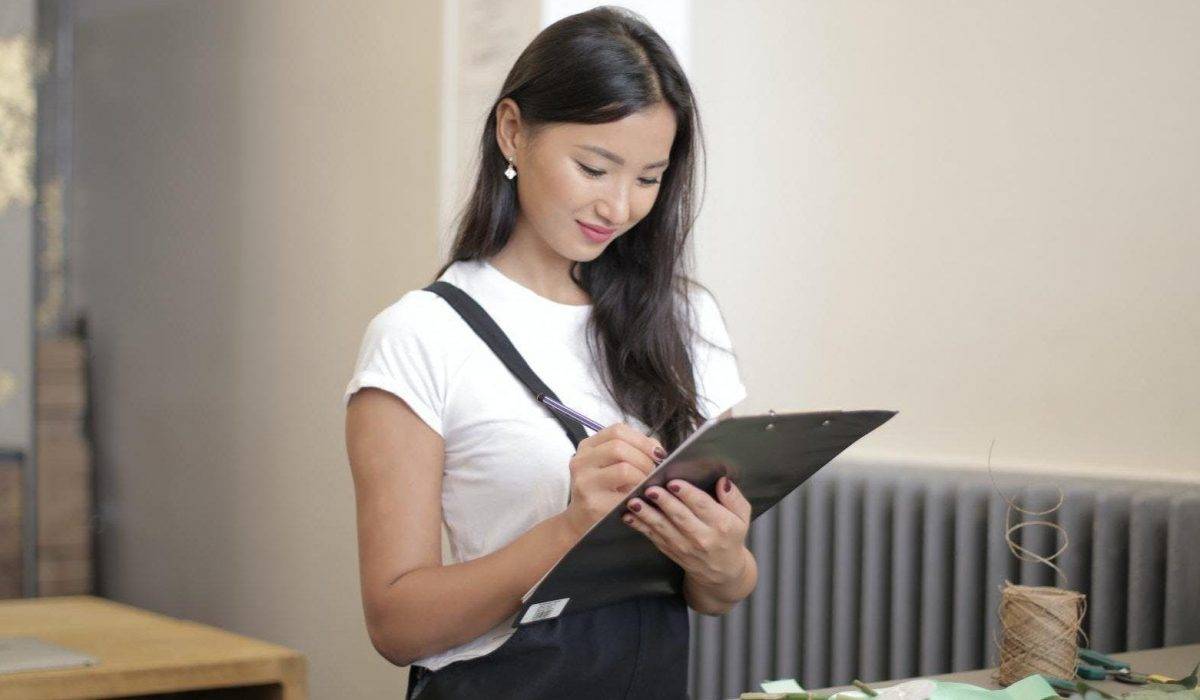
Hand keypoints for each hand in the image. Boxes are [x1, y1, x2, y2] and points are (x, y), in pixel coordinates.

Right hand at [562, 423, 665, 539]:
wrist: (581, 521)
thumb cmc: (602, 491)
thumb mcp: (610, 465)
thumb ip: (632, 451)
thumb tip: (657, 450)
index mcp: (587, 446)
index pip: (617, 430)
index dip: (642, 439)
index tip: (657, 453)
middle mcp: (581, 461)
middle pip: (619, 447)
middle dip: (644, 459)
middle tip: (654, 472)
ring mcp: (585, 482)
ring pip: (623, 468)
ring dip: (643, 476)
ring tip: (648, 484)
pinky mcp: (593, 503)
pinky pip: (624, 494)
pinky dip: (638, 494)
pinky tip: (641, 497)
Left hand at [621, 475, 750, 587]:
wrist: (721, 572)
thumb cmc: (730, 537)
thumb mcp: (742, 517)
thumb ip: (734, 498)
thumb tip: (722, 481)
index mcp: (721, 525)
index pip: (703, 506)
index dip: (688, 494)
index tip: (674, 482)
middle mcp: (702, 537)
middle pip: (681, 517)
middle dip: (664, 502)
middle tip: (650, 489)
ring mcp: (684, 546)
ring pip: (663, 528)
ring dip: (646, 515)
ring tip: (634, 502)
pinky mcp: (670, 550)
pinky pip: (653, 537)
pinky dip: (640, 526)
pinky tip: (629, 516)